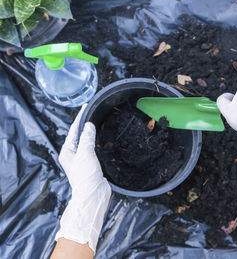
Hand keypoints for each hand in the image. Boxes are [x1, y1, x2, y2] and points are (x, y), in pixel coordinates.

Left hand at [56, 104, 110, 252]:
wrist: (93, 195)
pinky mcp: (91, 165)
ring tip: (98, 122)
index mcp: (67, 151)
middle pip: (79, 136)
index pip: (74, 130)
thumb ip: (87, 138)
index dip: (80, 118)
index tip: (86, 107)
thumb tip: (88, 125)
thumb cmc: (85, 176)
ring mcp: (82, 160)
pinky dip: (97, 142)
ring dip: (91, 134)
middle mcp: (73, 155)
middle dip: (85, 124)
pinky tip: (103, 140)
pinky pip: (93, 149)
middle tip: (93, 112)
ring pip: (87, 142)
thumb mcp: (85, 153)